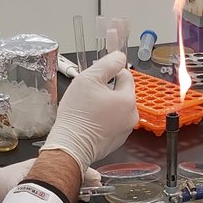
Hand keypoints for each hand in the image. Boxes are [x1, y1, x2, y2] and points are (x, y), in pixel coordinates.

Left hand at [0, 160, 101, 202]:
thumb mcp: (18, 183)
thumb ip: (37, 186)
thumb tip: (58, 193)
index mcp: (41, 165)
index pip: (68, 164)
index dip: (83, 171)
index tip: (97, 180)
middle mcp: (44, 172)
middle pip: (69, 173)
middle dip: (84, 179)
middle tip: (97, 189)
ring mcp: (41, 182)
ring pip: (64, 183)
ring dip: (76, 187)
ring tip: (90, 195)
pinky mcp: (36, 193)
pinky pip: (56, 192)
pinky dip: (66, 195)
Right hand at [40, 50, 138, 174]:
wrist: (71, 145)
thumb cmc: (78, 115)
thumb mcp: (89, 79)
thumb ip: (107, 64)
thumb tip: (119, 57)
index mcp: (127, 99)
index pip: (126, 76)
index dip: (111, 73)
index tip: (98, 77)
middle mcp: (131, 116)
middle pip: (122, 93)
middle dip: (107, 91)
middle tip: (89, 95)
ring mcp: (125, 130)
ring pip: (117, 109)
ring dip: (105, 106)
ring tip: (88, 110)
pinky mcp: (116, 141)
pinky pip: (113, 123)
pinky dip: (103, 120)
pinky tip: (90, 121)